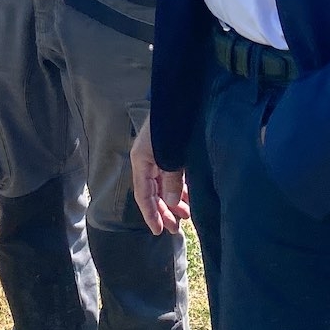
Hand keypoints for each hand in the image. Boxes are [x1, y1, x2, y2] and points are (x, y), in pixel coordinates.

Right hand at [130, 119, 188, 235]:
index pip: (143, 195)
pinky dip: (178, 188)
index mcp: (141, 161)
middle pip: (152, 192)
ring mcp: (157, 156)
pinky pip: (171, 176)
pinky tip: (187, 197)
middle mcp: (146, 161)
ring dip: (173, 201)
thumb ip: (171, 181)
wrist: (178, 99)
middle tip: (174, 229)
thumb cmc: (171, 126)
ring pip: (163, 185)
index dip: (150, 214)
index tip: (158, 231)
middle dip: (163, 211)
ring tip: (185, 215)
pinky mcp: (169, 152)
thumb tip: (171, 204)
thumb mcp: (171, 157)